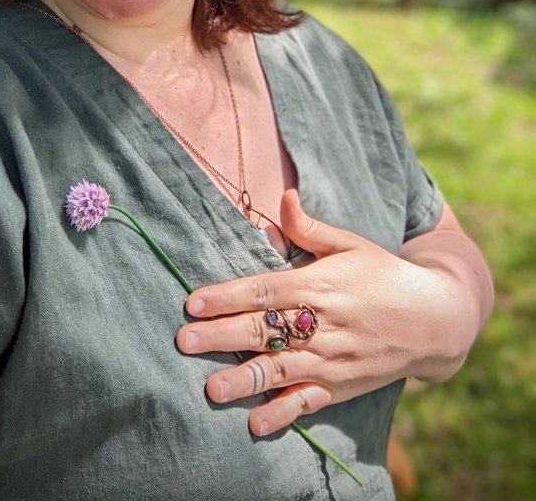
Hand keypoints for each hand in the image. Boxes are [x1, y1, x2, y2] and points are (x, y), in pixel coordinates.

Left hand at [175, 189, 454, 436]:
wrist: (435, 319)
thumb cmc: (385, 274)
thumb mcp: (351, 244)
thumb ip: (310, 228)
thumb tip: (283, 196)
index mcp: (319, 285)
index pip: (264, 291)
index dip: (226, 296)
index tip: (192, 302)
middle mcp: (322, 324)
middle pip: (262, 331)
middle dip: (220, 336)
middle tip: (183, 341)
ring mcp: (331, 359)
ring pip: (280, 371)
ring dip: (243, 380)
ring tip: (210, 389)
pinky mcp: (341, 386)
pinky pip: (307, 403)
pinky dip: (282, 414)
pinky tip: (254, 424)